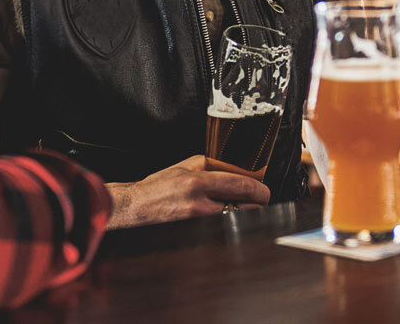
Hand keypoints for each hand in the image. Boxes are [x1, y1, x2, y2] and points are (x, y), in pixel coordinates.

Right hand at [104, 155, 269, 228]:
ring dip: (244, 215)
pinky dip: (229, 225)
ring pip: (234, 221)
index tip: (265, 190)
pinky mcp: (193, 235)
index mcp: (196, 182)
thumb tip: (236, 166)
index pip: (239, 185)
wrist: (134, 209)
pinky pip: (221, 230)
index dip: (258, 189)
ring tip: (245, 209)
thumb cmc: (158, 187)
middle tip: (260, 201)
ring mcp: (195, 223)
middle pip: (242, 207)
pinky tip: (228, 219)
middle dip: (256, 205)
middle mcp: (197, 204)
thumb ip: (210, 164)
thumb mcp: (183, 166)